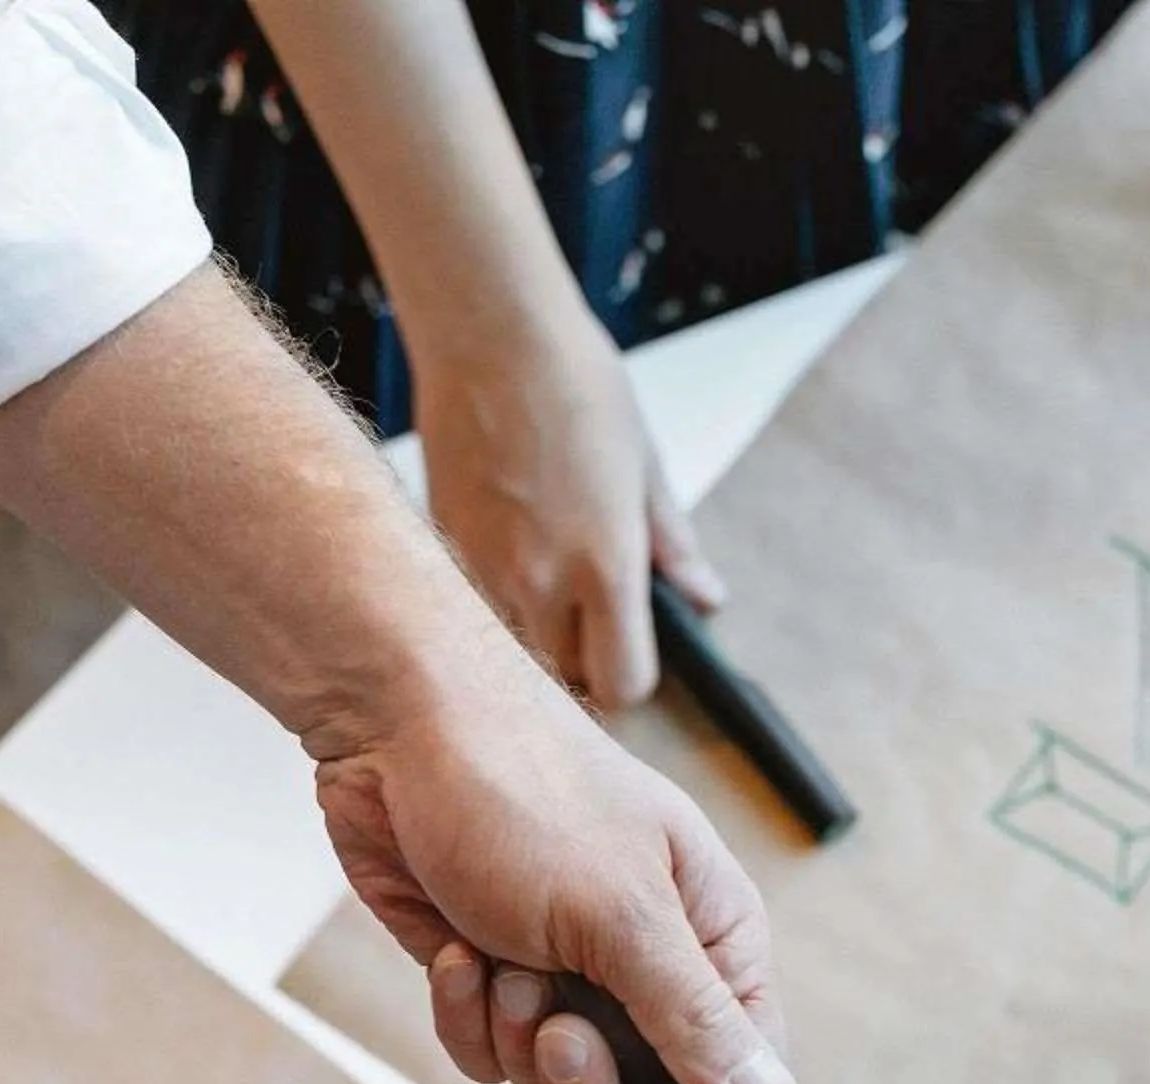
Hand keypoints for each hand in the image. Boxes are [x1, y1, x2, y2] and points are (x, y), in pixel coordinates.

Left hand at [307, 628, 788, 1083]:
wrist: (397, 729)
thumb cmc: (528, 790)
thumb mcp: (622, 912)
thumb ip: (693, 1015)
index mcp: (712, 937)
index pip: (742, 1069)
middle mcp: (647, 962)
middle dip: (587, 1077)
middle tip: (556, 1026)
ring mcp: (568, 971)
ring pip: (557, 1080)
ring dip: (517, 1036)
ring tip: (502, 963)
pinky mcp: (493, 974)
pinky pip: (488, 1049)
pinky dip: (464, 1011)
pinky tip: (454, 950)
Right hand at [414, 305, 721, 709]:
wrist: (488, 333)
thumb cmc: (574, 383)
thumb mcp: (645, 466)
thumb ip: (672, 546)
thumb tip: (705, 599)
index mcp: (605, 566)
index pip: (622, 683)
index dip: (631, 675)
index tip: (631, 649)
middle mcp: (540, 581)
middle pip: (565, 677)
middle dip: (582, 658)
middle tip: (589, 614)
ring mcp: (484, 569)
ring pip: (515, 648)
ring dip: (534, 632)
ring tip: (545, 576)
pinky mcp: (444, 546)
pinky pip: (474, 605)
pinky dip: (494, 596)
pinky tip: (506, 544)